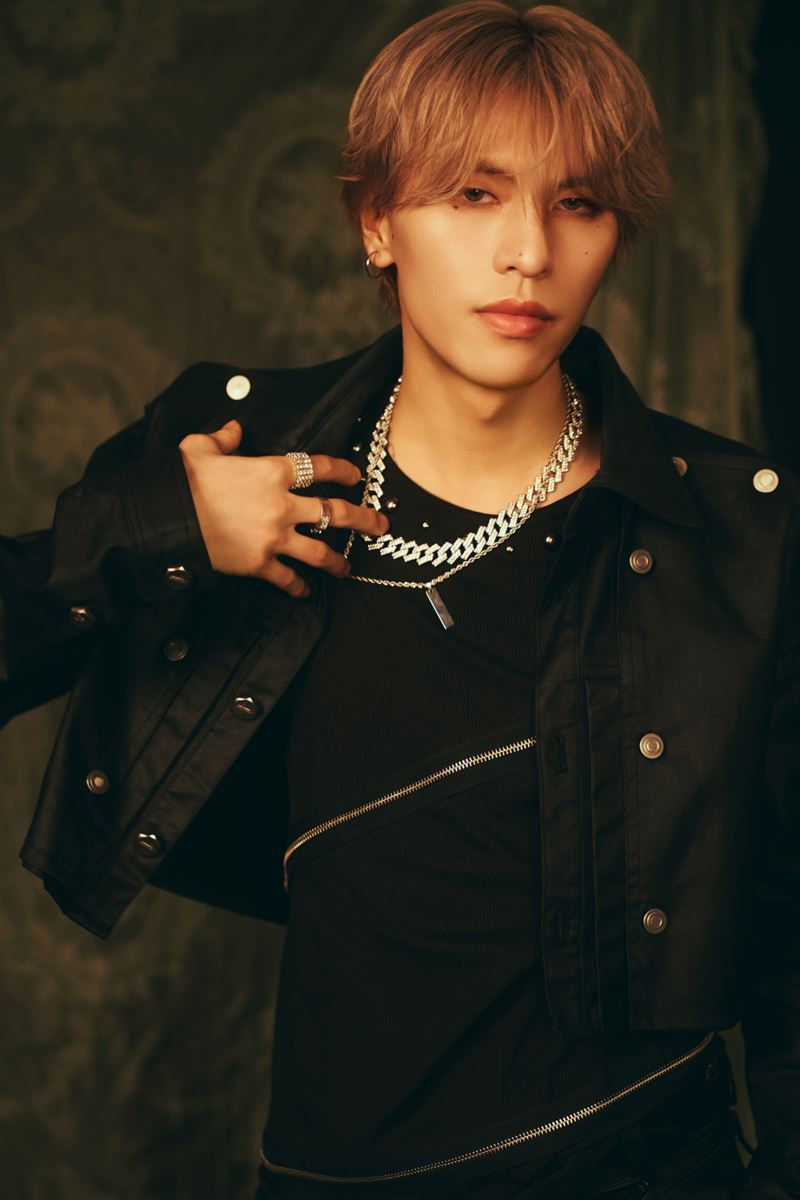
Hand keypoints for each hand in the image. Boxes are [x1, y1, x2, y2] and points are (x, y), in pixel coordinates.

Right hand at [178, 419, 388, 597]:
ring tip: (348, 568)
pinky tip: (305, 592)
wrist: (166, 518)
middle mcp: (282, 504)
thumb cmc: (182, 481)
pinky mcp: (260, 564)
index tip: (356, 476)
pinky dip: (298, 588)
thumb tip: (233, 430)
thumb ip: (223, 438)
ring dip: (338, 561)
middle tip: (381, 525)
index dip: (342, 470)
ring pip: (320, 552)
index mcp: (272, 470)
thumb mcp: (199, 448)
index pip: (319, 466)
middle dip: (364, 520)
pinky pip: (288, 579)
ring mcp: (274, 537)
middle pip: (335, 512)